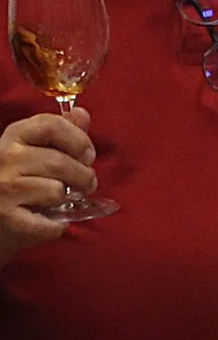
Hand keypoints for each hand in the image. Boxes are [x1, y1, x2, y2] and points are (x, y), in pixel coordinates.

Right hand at [0, 110, 96, 265]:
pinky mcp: (6, 219)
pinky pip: (51, 222)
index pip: (51, 125)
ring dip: (70, 199)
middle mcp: (3, 160)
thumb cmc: (11, 184)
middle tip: (86, 185)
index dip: (78, 140)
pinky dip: (57, 225)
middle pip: (60, 162)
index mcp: (11, 138)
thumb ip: (56, 135)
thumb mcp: (29, 152)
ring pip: (56, 190)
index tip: (88, 155)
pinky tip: (48, 221)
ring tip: (65, 200)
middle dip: (84, 176)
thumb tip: (82, 113)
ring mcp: (2, 190)